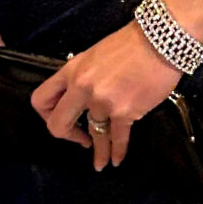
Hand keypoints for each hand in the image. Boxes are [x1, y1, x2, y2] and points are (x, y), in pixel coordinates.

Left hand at [33, 24, 181, 171]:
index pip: (42, 99)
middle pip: (59, 124)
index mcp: (72, 70)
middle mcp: (82, 87)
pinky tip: (117, 159)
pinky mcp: (124, 111)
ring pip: (93, 135)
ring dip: (99, 152)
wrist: (161, 40)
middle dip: (68, 137)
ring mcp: (102, 101)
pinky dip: (118, 152)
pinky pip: (117, 138)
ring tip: (101, 163)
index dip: (46, 115)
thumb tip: (83, 95)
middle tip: (79, 142)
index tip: (60, 121)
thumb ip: (85, 76)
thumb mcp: (96, 55)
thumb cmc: (132, 43)